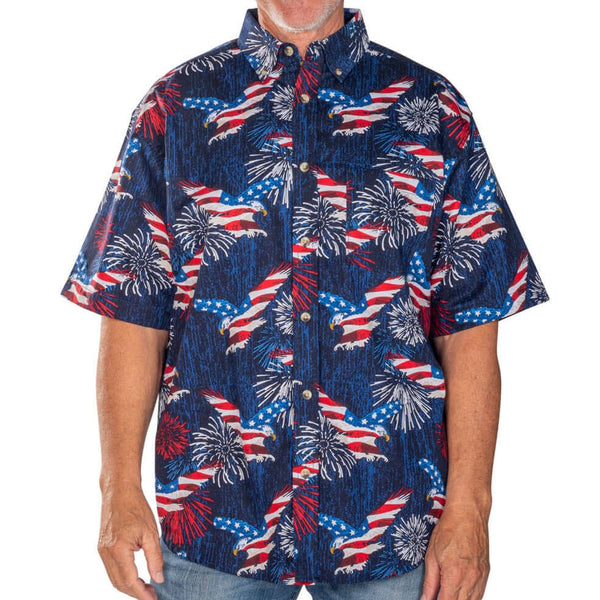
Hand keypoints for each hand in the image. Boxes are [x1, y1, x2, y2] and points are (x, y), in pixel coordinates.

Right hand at [97, 483, 163, 599]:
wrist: (119, 490)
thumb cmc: (136, 507)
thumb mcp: (150, 532)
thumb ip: (154, 557)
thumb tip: (158, 578)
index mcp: (118, 550)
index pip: (130, 581)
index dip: (142, 594)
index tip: (154, 599)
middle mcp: (106, 553)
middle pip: (119, 583)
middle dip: (135, 593)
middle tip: (152, 595)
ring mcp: (102, 550)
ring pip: (113, 578)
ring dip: (128, 586)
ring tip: (146, 587)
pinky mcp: (102, 546)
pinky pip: (111, 568)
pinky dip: (122, 576)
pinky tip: (135, 575)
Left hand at [420, 505, 489, 599]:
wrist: (468, 513)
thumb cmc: (449, 529)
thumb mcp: (432, 555)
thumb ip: (430, 581)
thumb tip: (425, 599)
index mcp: (455, 575)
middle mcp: (471, 579)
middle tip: (436, 596)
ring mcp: (481, 577)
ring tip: (446, 593)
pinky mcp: (486, 573)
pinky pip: (479, 594)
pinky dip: (469, 598)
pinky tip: (459, 593)